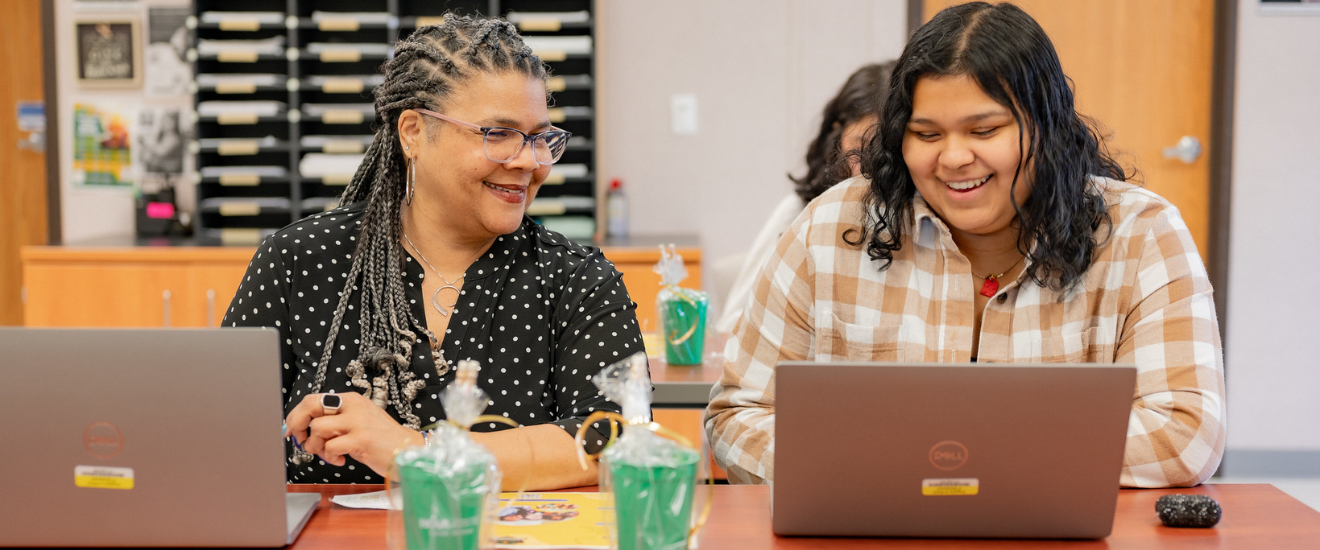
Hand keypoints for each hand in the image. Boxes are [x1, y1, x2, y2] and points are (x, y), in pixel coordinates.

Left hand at [283, 392, 422, 475]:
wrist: (407, 450)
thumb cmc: (381, 440)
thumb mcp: (358, 422)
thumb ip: (336, 421)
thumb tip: (306, 428)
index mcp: (351, 400)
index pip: (313, 399)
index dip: (296, 414)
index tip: (292, 430)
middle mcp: (353, 406)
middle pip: (311, 406)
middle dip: (298, 424)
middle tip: (300, 439)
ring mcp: (357, 422)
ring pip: (318, 428)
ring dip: (316, 446)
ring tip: (329, 454)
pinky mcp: (361, 439)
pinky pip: (331, 447)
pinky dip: (330, 457)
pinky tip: (341, 460)